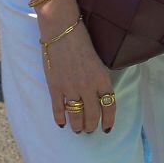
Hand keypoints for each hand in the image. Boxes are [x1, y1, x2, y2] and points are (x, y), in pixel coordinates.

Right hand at [38, 2, 115, 134]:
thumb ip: (100, 79)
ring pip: (76, 116)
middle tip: (89, 130)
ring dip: (77, 126)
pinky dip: (60, 119)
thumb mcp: (99, 61)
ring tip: (78, 130)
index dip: (109, 120)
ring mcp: (70, 88)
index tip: (106, 128)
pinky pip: (58, 109)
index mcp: (102, 79)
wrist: (62, 32)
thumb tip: (101, 95)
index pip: (109, 106)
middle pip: (92, 115)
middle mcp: (87, 87)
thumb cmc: (83, 42)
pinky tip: (62, 124)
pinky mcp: (54, 87)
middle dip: (91, 126)